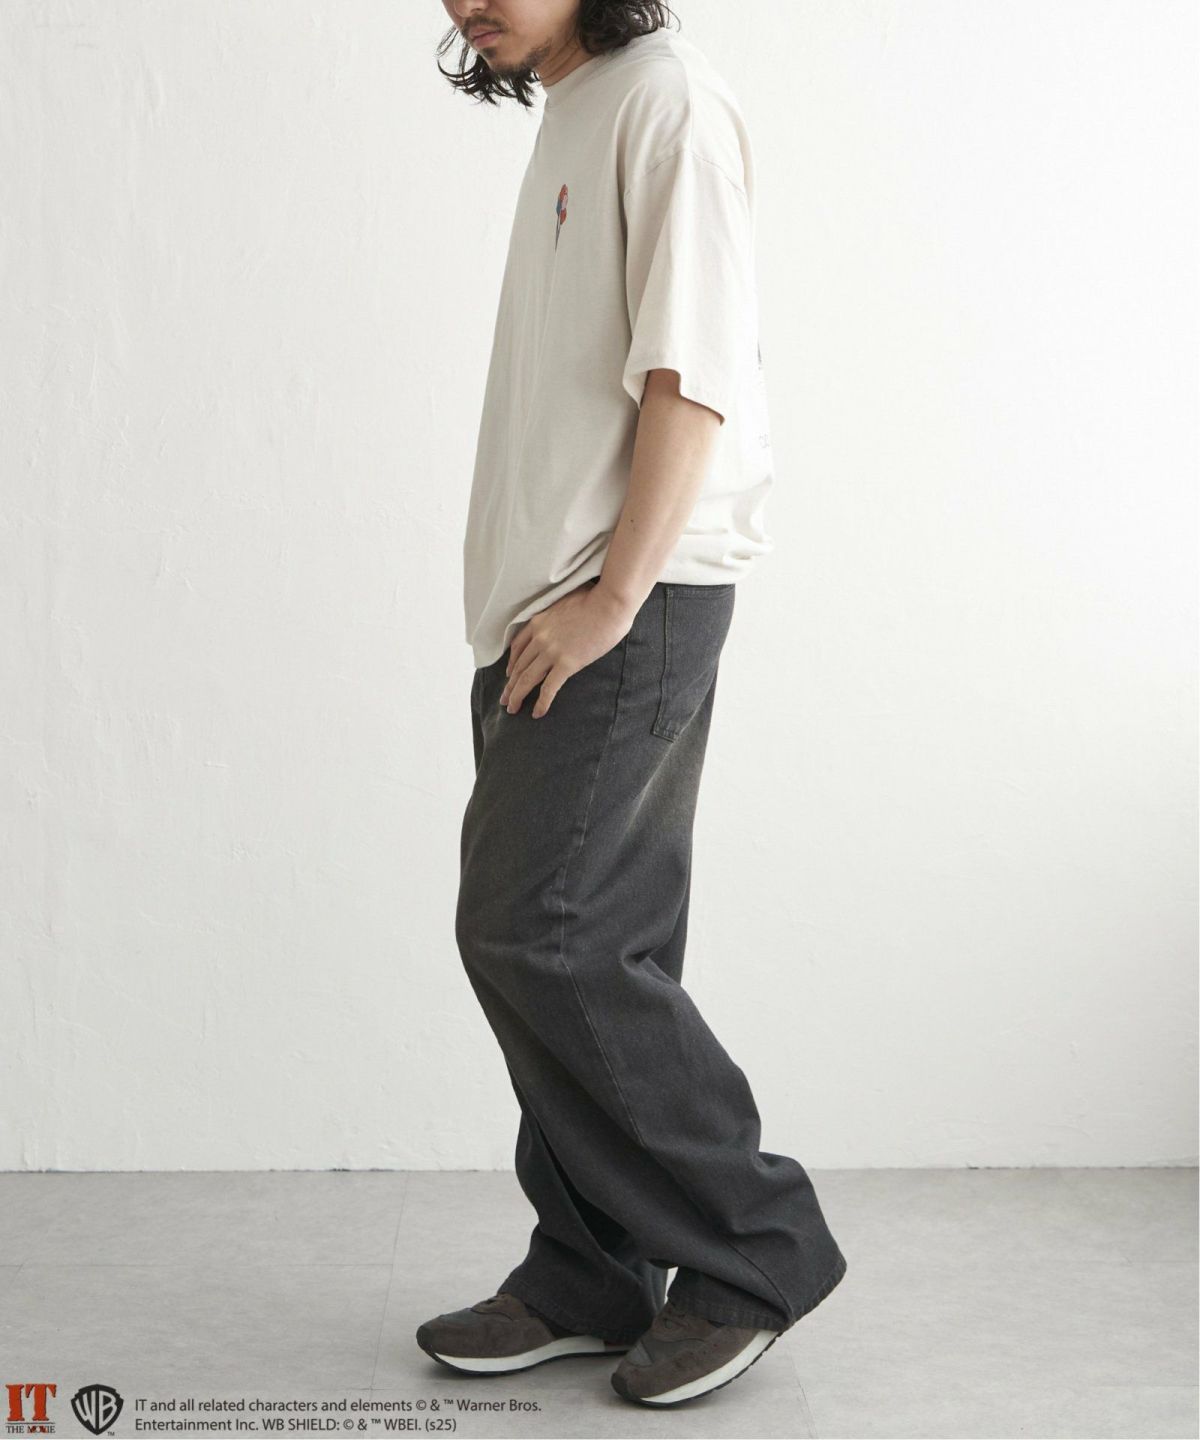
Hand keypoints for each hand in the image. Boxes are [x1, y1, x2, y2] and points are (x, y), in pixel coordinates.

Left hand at [500, 580, 634, 718]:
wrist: (610, 603)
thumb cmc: (595, 598)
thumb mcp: (565, 601)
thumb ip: (557, 613)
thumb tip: (563, 619)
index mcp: (539, 621)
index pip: (517, 646)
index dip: (511, 663)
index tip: (508, 675)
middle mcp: (540, 637)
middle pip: (518, 666)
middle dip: (509, 685)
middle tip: (504, 699)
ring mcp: (551, 651)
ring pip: (527, 679)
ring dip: (517, 696)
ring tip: (512, 709)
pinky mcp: (567, 663)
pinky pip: (549, 688)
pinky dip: (541, 703)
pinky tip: (537, 713)